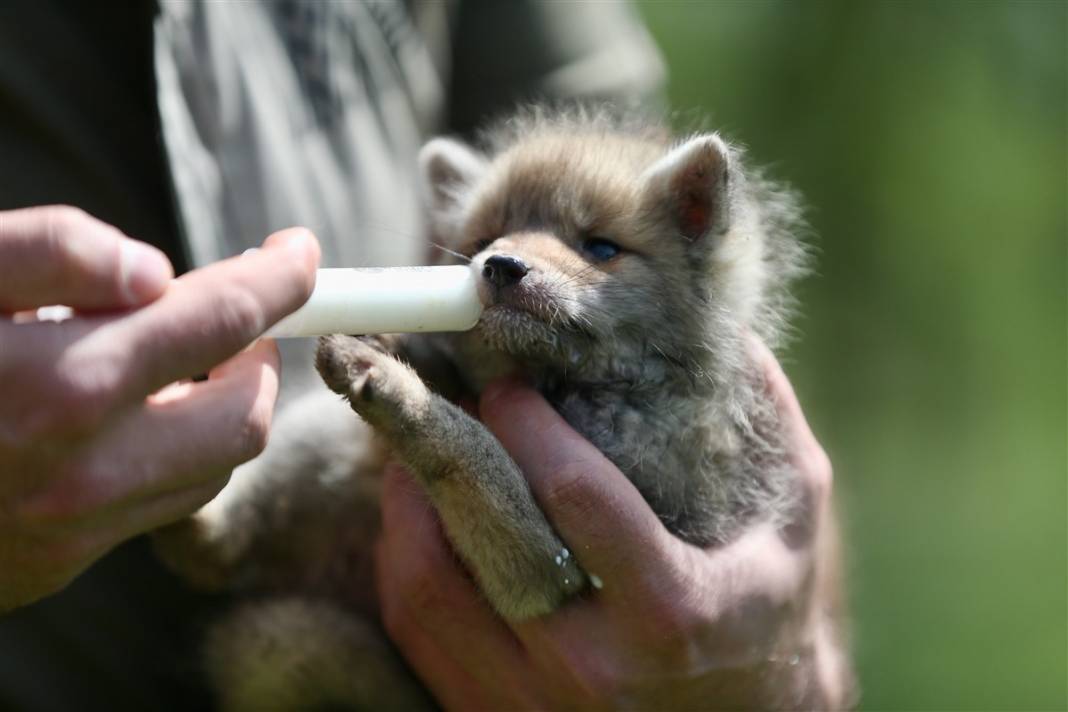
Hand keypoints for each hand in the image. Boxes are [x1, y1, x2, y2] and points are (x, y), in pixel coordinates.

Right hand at [0, 206, 319, 611]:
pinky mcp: (55, 566)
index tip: (300, 252)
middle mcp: (83, 471)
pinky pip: (156, 508)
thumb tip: (157, 270)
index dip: (279, 278)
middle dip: (255, 357)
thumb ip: (51, 251)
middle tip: (226, 319)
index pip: (227, 319)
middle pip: (247, 414)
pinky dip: (169, 456)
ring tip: (171, 366)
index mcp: (64, 383)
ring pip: (213, 469)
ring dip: (218, 409)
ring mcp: (73, 529)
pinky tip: (121, 423)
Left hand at [375, 340, 852, 709]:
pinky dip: (405, 554)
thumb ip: (767, 419)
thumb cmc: (766, 609)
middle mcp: (590, 665)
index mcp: (671, 609)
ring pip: (424, 585)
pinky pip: (415, 626)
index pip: (575, 495)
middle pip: (481, 537)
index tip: (509, 382)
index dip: (528, 422)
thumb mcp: (793, 516)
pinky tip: (422, 510)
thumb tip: (715, 323)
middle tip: (436, 392)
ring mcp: (532, 699)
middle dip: (446, 445)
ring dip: (407, 499)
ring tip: (419, 445)